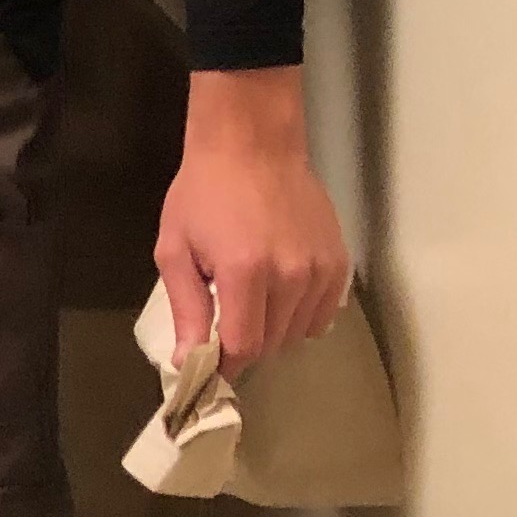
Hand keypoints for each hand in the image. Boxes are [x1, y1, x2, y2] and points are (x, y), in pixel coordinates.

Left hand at [157, 66, 350, 368]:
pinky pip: (324, 314)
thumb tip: (189, 364)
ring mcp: (320, 269)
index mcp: (245, 272)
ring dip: (273, 331)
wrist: (252, 147)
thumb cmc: (203, 194)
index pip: (244, 347)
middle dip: (245, 346)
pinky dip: (301, 316)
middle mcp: (291, 275)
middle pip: (272, 344)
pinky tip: (279, 295)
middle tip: (223, 327)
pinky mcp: (340, 263)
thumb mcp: (176, 250)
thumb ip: (187, 310)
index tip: (209, 369)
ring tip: (251, 301)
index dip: (224, 366)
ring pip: (298, 333)